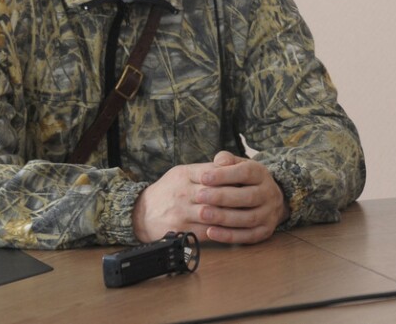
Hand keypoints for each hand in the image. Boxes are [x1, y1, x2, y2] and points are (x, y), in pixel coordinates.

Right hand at [132, 151, 289, 244]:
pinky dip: (222, 231)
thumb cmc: (168, 190)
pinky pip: (206, 231)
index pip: (214, 173)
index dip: (232, 177)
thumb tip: (228, 163)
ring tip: (248, 214)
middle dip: (236, 196)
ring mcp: (181, 212)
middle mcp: (183, 192)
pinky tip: (234, 229)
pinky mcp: (181, 230)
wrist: (141, 214)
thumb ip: (206, 169)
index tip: (248, 180)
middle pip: (215, 193)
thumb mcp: (182, 173)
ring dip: (232, 215)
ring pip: (213, 213)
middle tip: (254, 198)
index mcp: (185, 174)